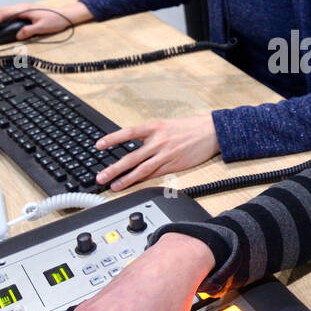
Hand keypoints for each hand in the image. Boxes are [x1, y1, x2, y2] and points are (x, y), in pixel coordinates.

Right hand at [0, 1, 89, 39]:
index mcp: (24, 9)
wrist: (64, 15)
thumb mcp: (42, 27)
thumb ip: (29, 31)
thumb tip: (18, 36)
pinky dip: (2, 18)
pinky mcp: (26, 12)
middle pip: (2, 10)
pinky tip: (1, 24)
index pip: (5, 13)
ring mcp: (24, 8)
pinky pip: (10, 13)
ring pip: (5, 11)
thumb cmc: (55, 20)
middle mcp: (22, 7)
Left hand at [95, 114, 218, 190]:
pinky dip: (143, 181)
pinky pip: (155, 175)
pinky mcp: (174, 166)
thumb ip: (149, 135)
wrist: (211, 132)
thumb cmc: (189, 127)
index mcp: (155, 127)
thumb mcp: (166, 125)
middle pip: (132, 157)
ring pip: (142, 170)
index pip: (129, 133)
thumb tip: (132, 143)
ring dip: (126, 179)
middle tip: (101, 176)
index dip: (113, 139)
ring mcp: (166, 155)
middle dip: (114, 168)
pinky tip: (133, 185)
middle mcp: (159, 141)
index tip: (98, 145)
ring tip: (113, 186)